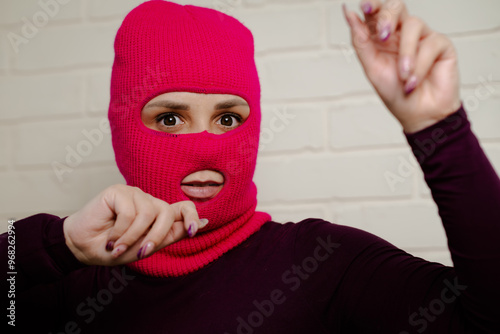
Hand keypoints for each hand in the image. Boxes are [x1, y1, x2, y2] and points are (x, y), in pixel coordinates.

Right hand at [63, 184, 207, 265]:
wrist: (82, 249)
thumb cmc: (114, 249)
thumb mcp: (146, 247)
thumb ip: (171, 235)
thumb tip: (204, 224)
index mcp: (159, 215)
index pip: (184, 207)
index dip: (193, 217)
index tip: (194, 231)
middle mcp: (149, 202)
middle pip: (168, 213)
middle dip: (156, 237)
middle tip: (140, 253)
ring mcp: (134, 194)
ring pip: (149, 214)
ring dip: (133, 237)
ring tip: (119, 247)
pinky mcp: (118, 191)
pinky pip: (130, 213)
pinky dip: (121, 231)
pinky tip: (111, 237)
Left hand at [343, 0, 461, 132]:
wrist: (418, 116)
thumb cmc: (394, 94)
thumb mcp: (371, 68)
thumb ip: (360, 41)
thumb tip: (349, 14)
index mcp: (382, 37)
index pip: (377, 12)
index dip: (372, 5)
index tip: (365, 7)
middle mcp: (403, 33)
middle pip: (396, 7)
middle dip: (388, 17)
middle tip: (383, 35)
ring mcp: (423, 37)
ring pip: (413, 24)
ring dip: (405, 53)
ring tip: (403, 76)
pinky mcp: (441, 45)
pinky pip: (430, 43)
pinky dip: (419, 65)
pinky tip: (414, 81)